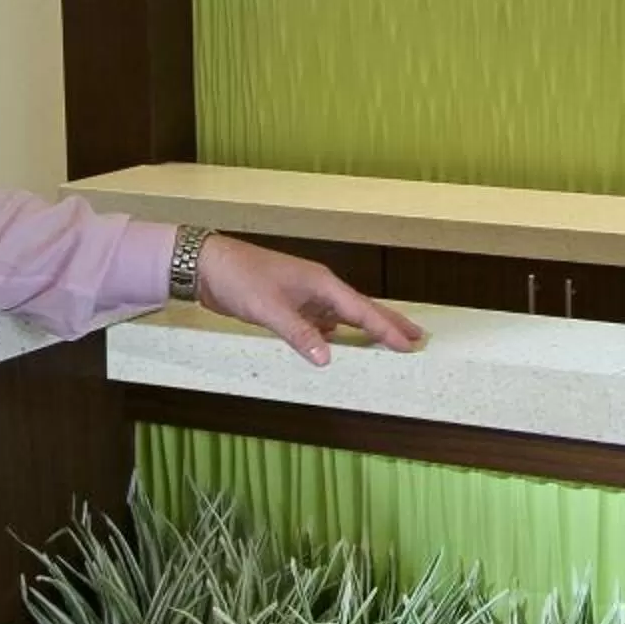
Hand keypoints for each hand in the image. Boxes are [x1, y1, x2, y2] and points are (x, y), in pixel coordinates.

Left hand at [192, 234, 425, 366]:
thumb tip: (327, 359)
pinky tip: (338, 343)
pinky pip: (322, 321)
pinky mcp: (290, 304)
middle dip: (388, 323)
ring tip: (386, 341)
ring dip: (365, 328)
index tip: (410, 343)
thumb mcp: (268, 307)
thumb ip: (299, 333)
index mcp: (320, 283)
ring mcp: (305, 295)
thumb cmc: (239, 278)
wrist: (208, 265)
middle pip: (361, 308)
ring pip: (343, 315)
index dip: (386, 328)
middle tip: (416, 337)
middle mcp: (318, 287)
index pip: (361, 309)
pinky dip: (336, 333)